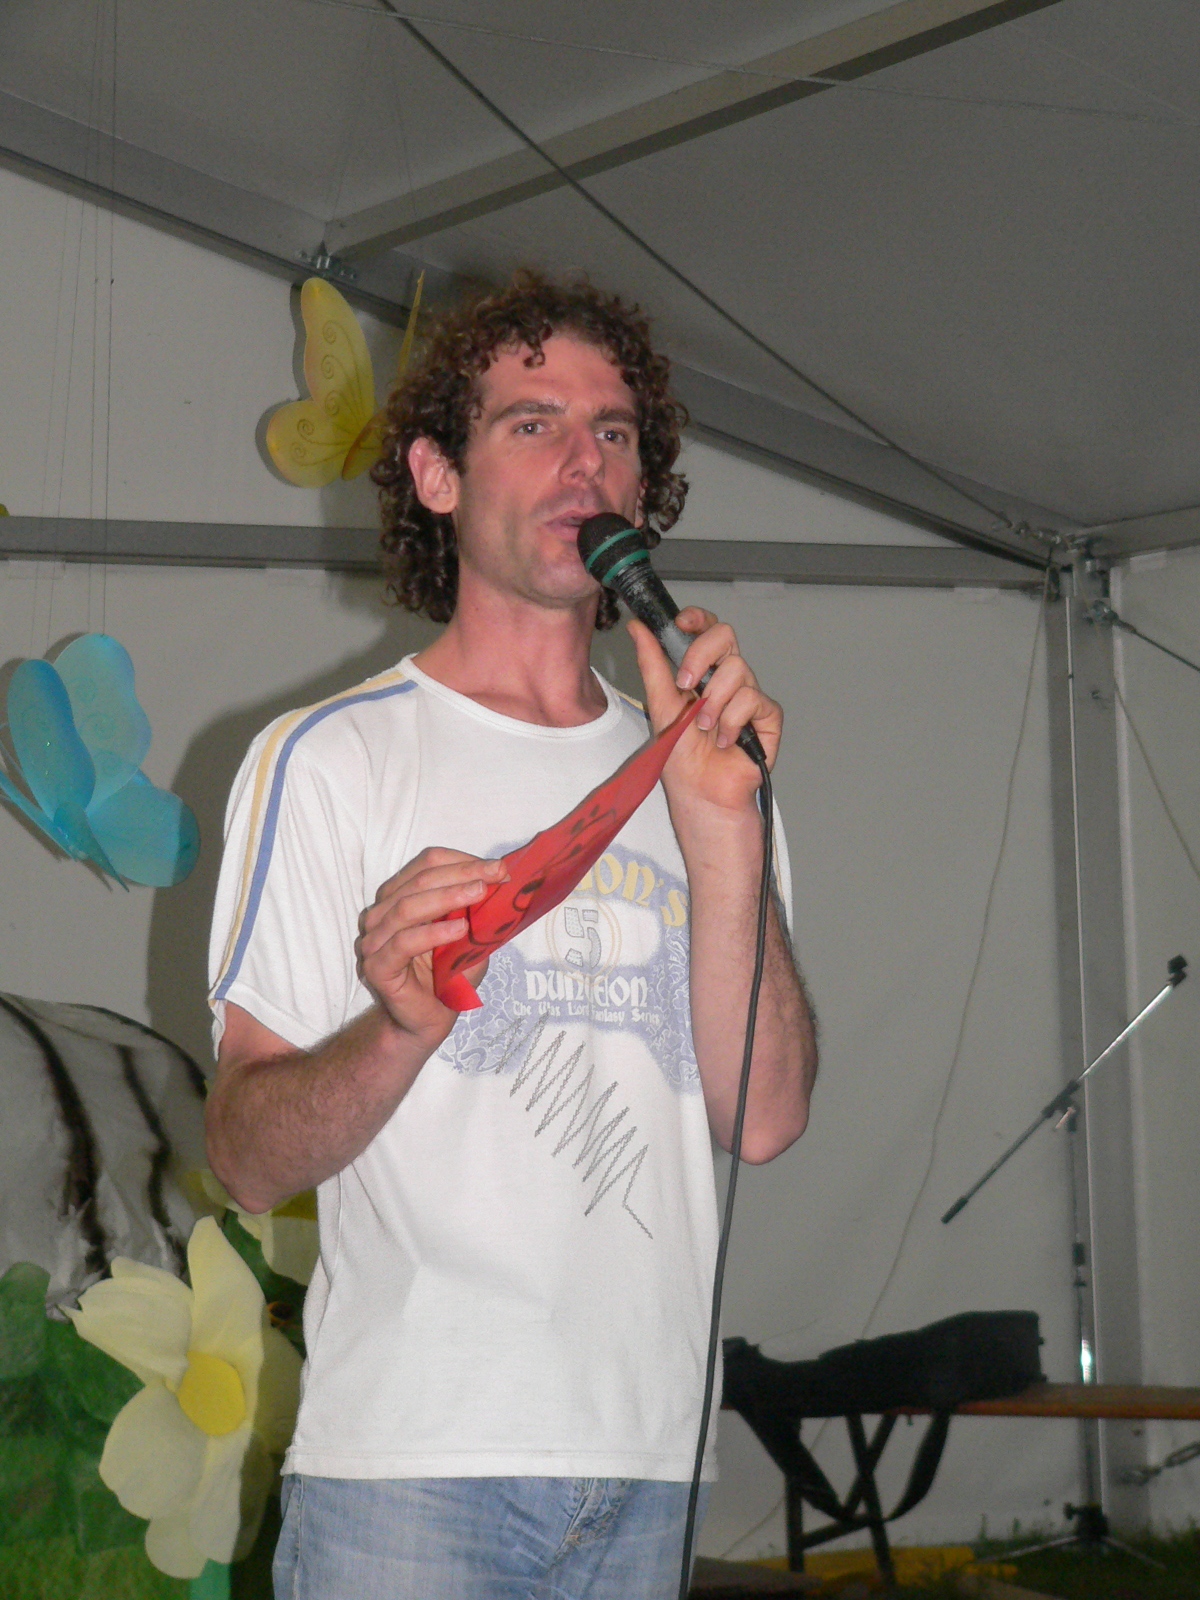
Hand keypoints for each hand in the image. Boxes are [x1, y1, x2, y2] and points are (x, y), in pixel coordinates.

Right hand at [355, 847, 508, 1044]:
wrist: (428, 1021)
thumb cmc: (447, 976)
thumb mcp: (469, 935)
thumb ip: (475, 909)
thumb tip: (502, 880)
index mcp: (400, 897)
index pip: (426, 864)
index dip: (462, 861)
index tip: (498, 868)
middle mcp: (381, 914)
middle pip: (418, 880)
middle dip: (461, 874)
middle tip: (495, 875)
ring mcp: (374, 940)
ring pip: (407, 906)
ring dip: (446, 897)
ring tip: (478, 894)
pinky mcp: (377, 967)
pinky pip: (403, 942)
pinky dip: (432, 932)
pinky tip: (459, 928)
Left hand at [628, 608, 781, 815]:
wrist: (700, 794)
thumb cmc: (681, 757)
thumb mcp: (660, 704)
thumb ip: (652, 663)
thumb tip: (638, 627)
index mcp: (702, 671)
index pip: (706, 628)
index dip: (697, 618)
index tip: (680, 624)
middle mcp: (727, 678)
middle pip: (726, 635)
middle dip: (701, 656)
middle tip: (686, 685)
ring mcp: (749, 696)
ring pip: (738, 670)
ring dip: (713, 702)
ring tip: (703, 728)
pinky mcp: (768, 717)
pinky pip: (754, 700)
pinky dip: (732, 722)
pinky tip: (725, 741)